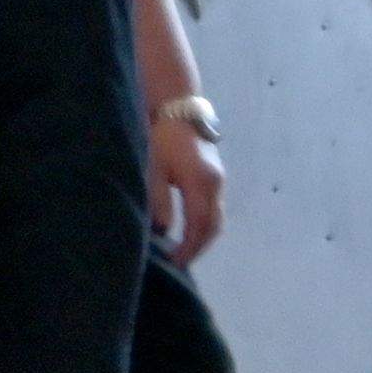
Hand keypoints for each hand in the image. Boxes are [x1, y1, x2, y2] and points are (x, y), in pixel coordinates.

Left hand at [149, 106, 227, 260]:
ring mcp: (217, 180)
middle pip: (213, 226)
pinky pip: (213, 208)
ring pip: (215, 218)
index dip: (188, 248)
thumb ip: (159, 202)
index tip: (175, 263)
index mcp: (201, 183)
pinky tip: (188, 230)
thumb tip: (163, 231)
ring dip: (202, 237)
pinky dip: (203, 224)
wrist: (178, 109)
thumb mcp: (154, 169)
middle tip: (179, 263)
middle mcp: (215, 184)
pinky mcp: (214, 176)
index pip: (199, 226)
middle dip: (198, 247)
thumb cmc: (161, 137)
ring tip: (183, 251)